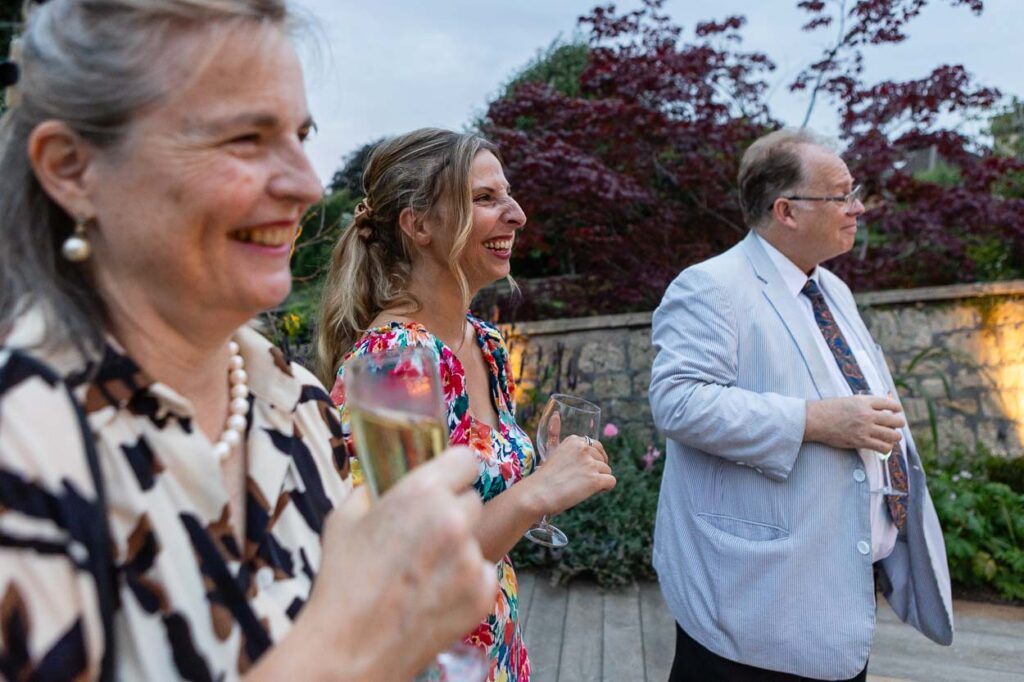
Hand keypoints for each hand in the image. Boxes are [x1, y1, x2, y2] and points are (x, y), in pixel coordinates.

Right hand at [283, 447, 494, 681]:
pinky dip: (465, 582)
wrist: (350, 647)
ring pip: (477, 540)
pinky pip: (483, 573)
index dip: (455, 472)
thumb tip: (382, 481)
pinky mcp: (483, 594)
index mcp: (423, 492)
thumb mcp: (344, 519)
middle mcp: (454, 520)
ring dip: (458, 550)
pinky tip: (434, 594)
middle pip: (473, 501)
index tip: (447, 483)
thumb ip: (371, 491)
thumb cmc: (343, 582)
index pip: (466, 460)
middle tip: (426, 536)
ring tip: (424, 573)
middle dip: (454, 513)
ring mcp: (472, 559)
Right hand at [530, 434, 615, 516]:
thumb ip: (554, 434)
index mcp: (574, 440)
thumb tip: (556, 414)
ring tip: (583, 487)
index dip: (593, 459)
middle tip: (582, 480)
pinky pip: (611, 481)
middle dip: (597, 470)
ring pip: (607, 471)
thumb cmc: (543, 476)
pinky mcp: (595, 480)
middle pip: (603, 459)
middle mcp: (584, 449)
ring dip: (599, 479)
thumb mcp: (550, 451)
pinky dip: (605, 488)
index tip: (585, 468)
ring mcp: (590, 464)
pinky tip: (593, 492)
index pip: (596, 446)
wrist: (537, 494)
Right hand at [805, 395, 905, 452]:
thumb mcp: (848, 400)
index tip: (898, 411)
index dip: (896, 408)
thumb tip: (878, 408)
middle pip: (895, 421)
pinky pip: (882, 447)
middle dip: (898, 424)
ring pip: (892, 435)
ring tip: (892, 437)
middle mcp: (867, 414)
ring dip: (895, 437)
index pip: (889, 403)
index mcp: (864, 401)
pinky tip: (884, 446)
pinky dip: (887, 447)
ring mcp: (865, 428)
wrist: (815, 419)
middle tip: (896, 426)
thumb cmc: (828, 409)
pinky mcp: (860, 441)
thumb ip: (863, 403)